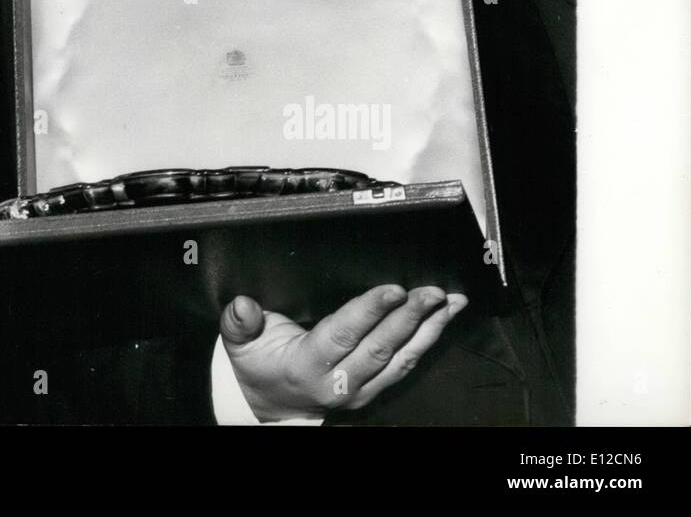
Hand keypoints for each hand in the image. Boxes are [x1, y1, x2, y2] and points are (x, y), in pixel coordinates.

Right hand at [220, 285, 466, 421]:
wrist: (268, 402)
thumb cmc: (256, 363)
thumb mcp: (240, 342)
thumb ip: (240, 322)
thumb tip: (243, 305)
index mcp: (306, 366)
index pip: (343, 336)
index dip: (370, 312)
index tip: (393, 289)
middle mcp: (337, 383)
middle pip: (380, 349)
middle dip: (410, 318)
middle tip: (433, 291)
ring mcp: (359, 391)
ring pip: (400, 360)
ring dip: (428, 330)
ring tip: (450, 303)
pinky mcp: (373, 391)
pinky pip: (404, 367)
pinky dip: (426, 343)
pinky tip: (440, 321)